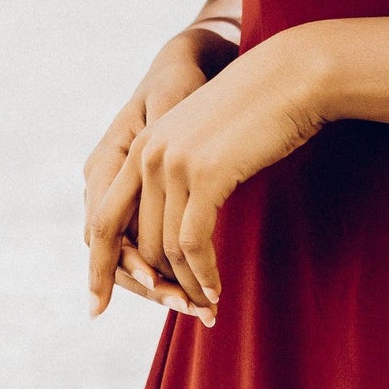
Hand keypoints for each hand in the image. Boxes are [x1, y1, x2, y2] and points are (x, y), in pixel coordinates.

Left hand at [88, 26, 332, 318]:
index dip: (99, 268)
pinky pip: (192, 245)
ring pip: (164, 250)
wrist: (292, 76)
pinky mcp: (204, 175)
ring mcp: (173, 163)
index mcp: (141, 145)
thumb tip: (172, 235)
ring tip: (206, 308)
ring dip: (185, 286)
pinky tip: (216, 292)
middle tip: (182, 312)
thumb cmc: (256, 112)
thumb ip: (180, 175)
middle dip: (155, 287)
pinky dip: (203, 276)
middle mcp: (147, 154)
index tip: (96, 307)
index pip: (103, 220)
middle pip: (132, 245)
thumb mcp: (204, 142)